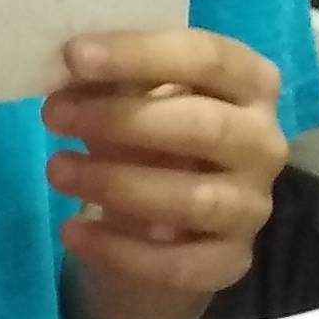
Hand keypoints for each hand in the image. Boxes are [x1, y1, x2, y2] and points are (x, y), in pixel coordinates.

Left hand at [44, 28, 289, 301]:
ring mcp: (253, 206)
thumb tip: (67, 66)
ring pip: (194, 199)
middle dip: (122, 119)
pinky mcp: (232, 261)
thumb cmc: (151, 133)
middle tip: (53, 115)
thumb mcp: (133, 96)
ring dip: (116, 184)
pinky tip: (74, 233)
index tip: (73, 55)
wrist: (167, 219)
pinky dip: (121, 251)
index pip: (208, 57)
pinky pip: (181, 264)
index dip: (141, 53)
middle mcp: (265, 143)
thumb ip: (112, 79)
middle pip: (206, 127)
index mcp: (251, 83)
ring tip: (57, 169)